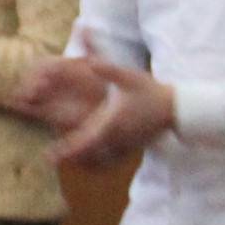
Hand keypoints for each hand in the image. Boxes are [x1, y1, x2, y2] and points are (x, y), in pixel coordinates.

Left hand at [16, 55, 175, 168]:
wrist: (175, 109)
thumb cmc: (150, 91)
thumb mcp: (129, 77)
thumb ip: (108, 70)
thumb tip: (90, 62)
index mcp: (113, 121)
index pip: (87, 139)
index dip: (68, 148)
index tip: (51, 154)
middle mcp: (117, 137)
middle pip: (88, 152)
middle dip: (68, 155)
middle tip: (49, 158)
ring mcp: (124, 145)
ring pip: (98, 159)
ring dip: (79, 159)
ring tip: (62, 159)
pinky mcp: (129, 147)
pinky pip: (109, 160)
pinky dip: (94, 162)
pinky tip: (85, 161)